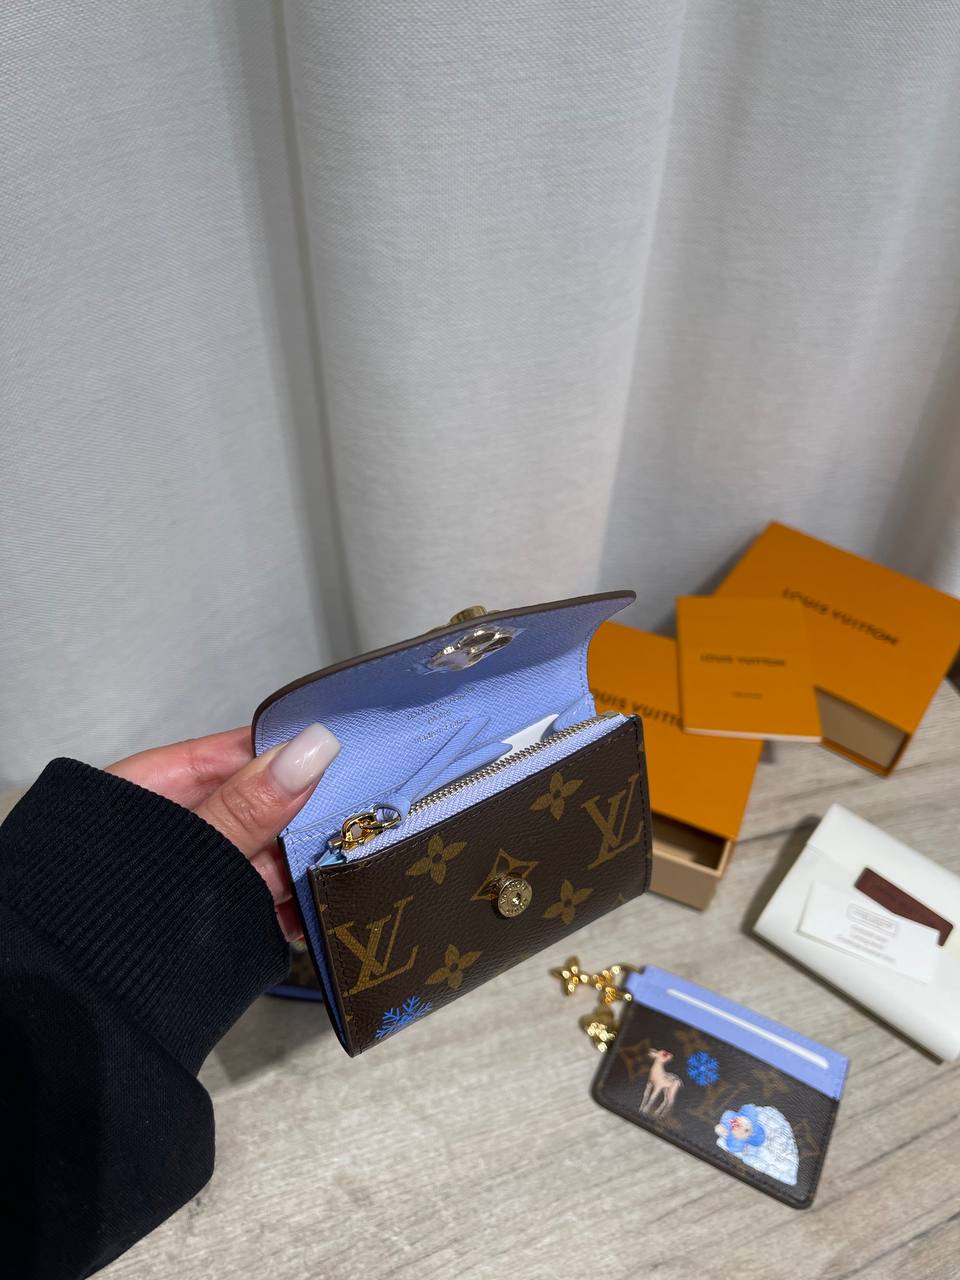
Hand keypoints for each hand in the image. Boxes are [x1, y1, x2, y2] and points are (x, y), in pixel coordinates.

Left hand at [105, 723, 339, 940]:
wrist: (75, 1017)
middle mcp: (176, 833)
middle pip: (257, 807)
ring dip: (306, 862)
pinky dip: (294, 905)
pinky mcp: (212, 925)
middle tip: (356, 809)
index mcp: (150, 792)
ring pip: (267, 858)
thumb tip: (310, 749)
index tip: (337, 752)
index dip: (284, 752)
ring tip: (349, 857)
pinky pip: (264, 902)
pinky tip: (322, 908)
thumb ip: (251, 803)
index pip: (232, 754)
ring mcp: (196, 881)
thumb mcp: (191, 848)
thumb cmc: (98, 919)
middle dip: (304, 813)